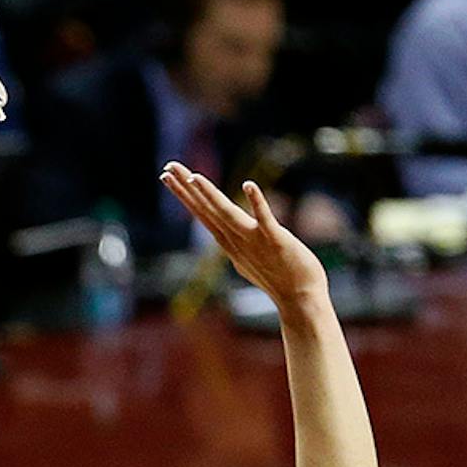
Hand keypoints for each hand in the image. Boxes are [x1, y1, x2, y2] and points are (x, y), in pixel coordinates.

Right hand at [161, 161, 328, 310]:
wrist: (299, 298)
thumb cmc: (278, 277)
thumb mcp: (248, 259)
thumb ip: (236, 242)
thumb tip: (225, 234)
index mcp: (228, 242)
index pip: (201, 213)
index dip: (184, 194)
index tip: (167, 175)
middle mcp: (235, 240)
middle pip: (206, 210)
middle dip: (185, 189)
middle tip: (168, 168)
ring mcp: (254, 241)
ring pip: (226, 213)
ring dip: (209, 194)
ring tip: (193, 176)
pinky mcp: (276, 240)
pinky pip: (264, 218)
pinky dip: (256, 202)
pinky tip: (248, 185)